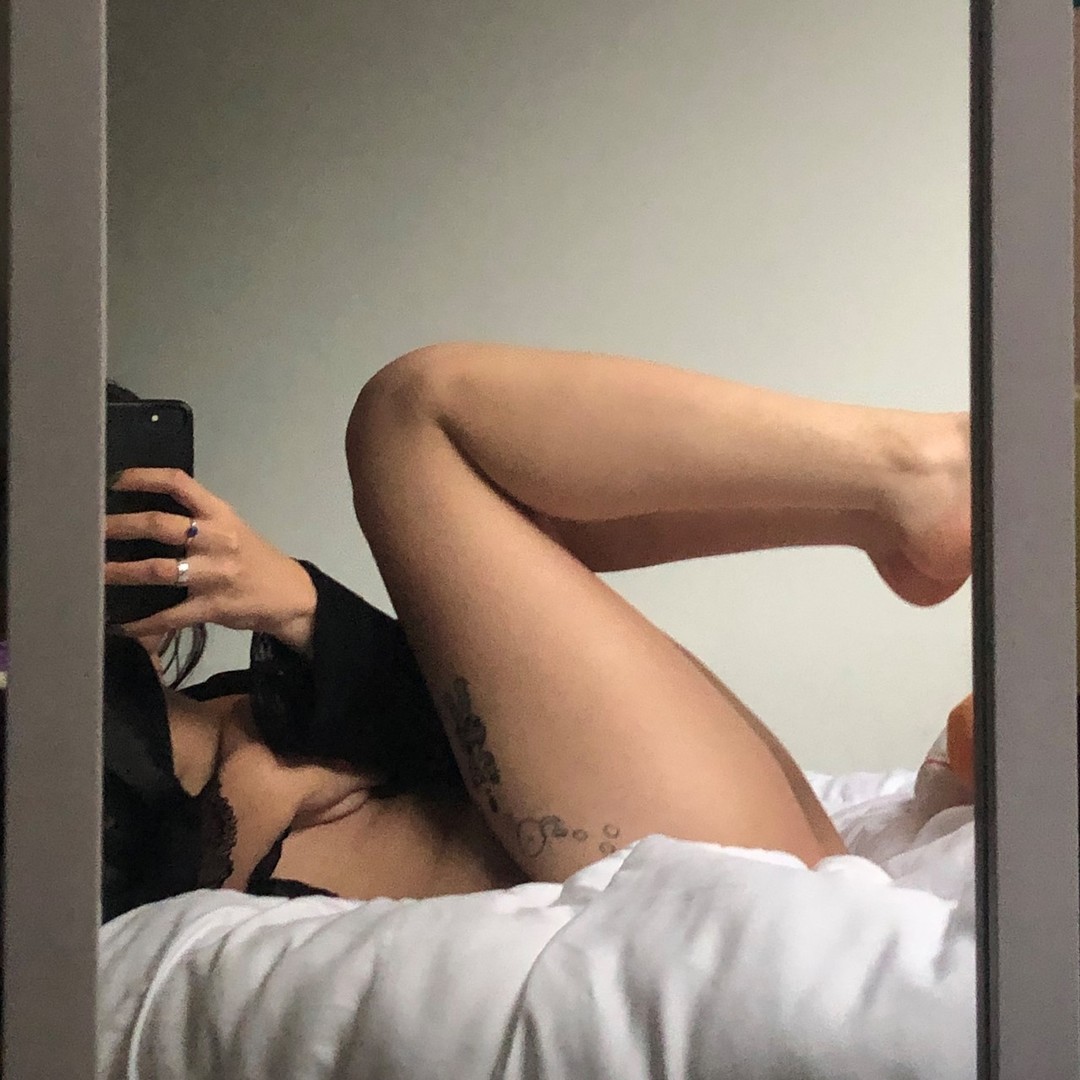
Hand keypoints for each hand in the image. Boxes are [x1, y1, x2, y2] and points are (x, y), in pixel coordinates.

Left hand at [105, 468, 317, 651]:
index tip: (115, 482)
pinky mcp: (213, 606)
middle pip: (161, 525)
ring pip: (160, 570)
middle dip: (121, 527)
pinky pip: (171, 615)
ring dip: (122, 572)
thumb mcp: (231, 527)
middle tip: (93, 530)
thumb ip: (196, 518)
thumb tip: (143, 513)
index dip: (144, 478)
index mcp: (220, 514)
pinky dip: (143, 622)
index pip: (179, 484)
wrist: (290, 594)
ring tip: (96, 572)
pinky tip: (121, 624)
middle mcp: (217, 539)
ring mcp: (215, 574)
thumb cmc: (253, 558)